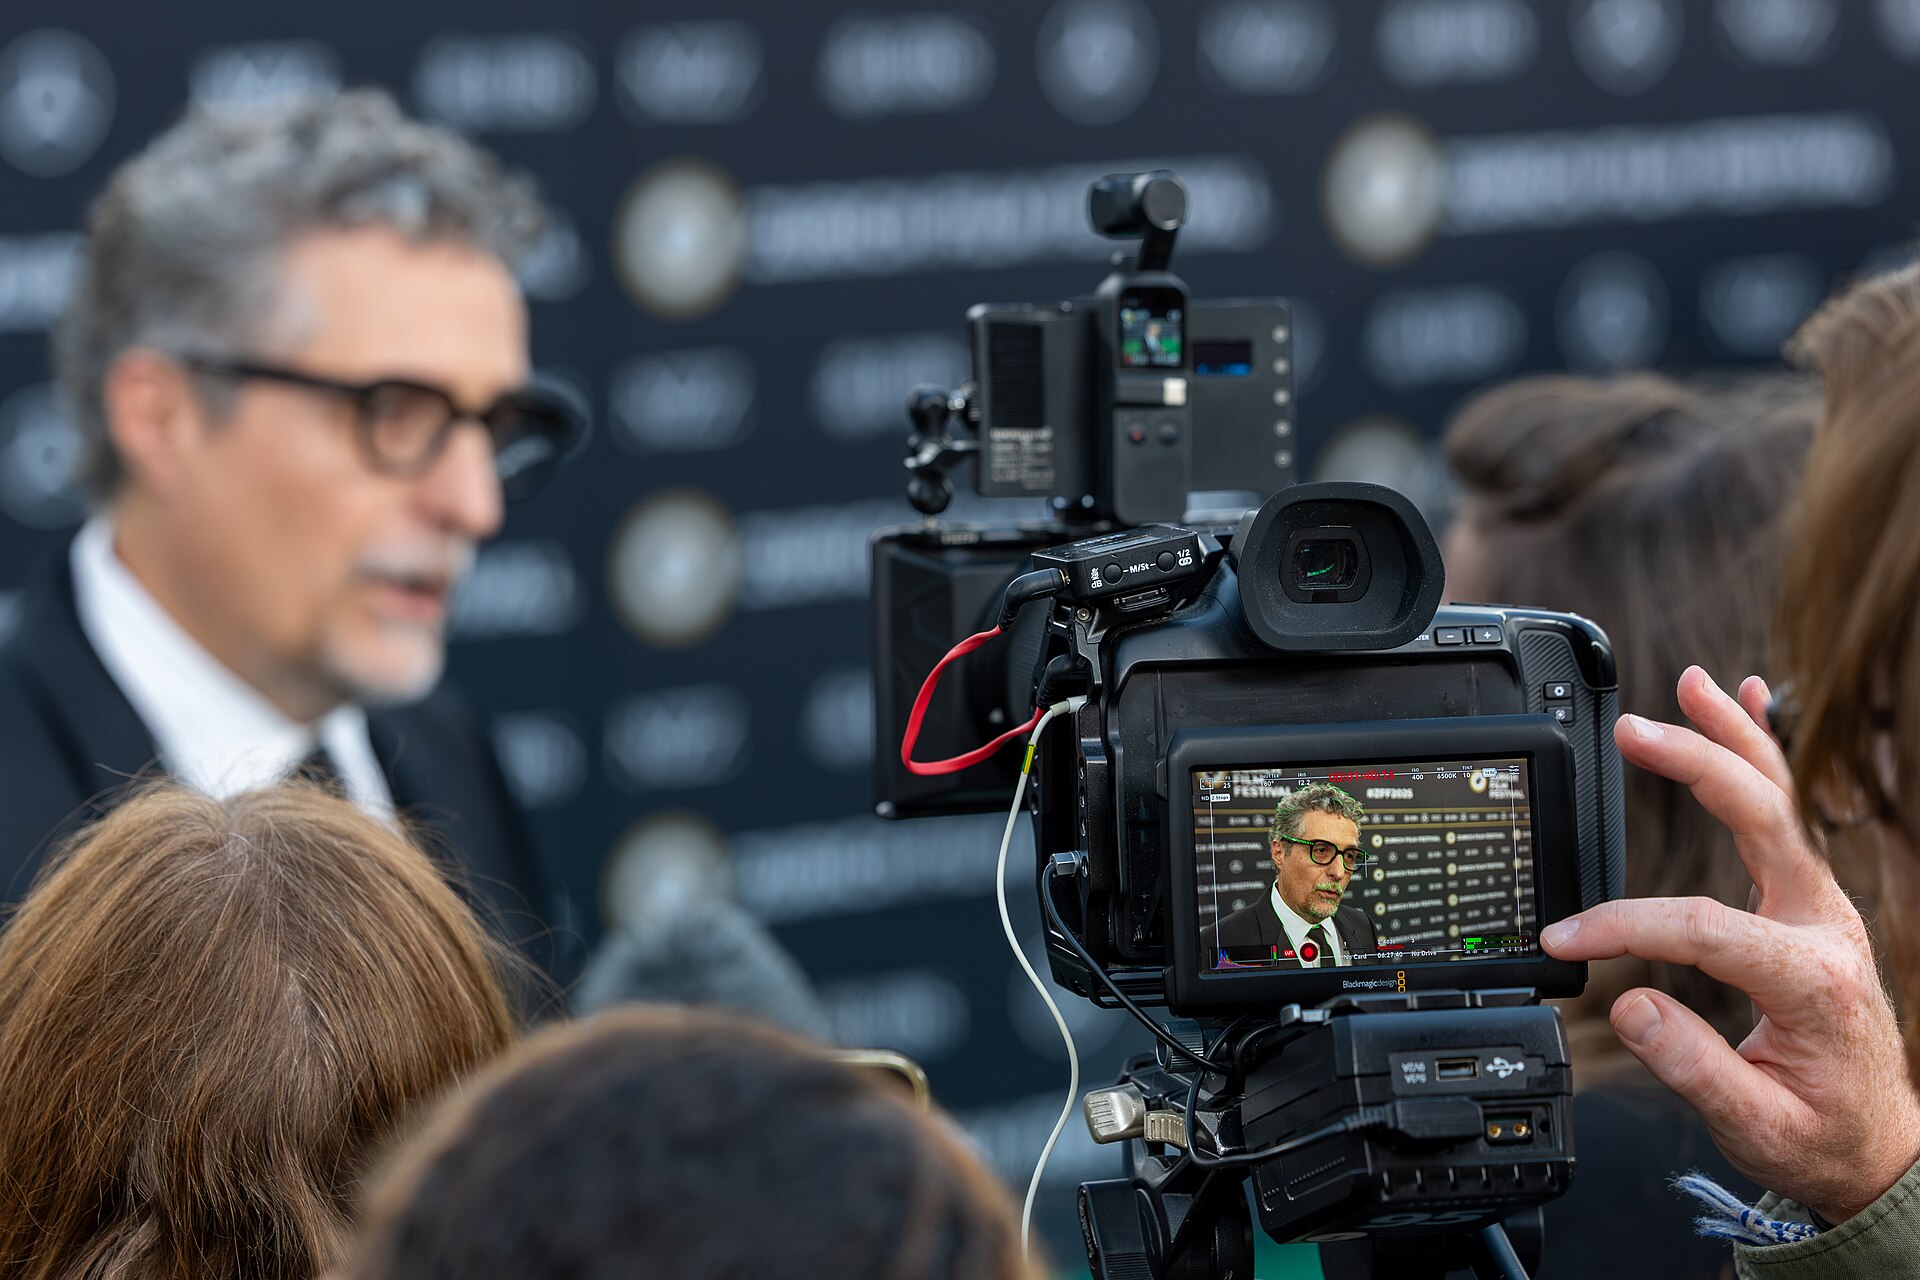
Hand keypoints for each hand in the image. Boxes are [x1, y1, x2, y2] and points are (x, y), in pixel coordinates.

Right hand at [1541, 666, 1919, 1222]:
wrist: (1880, 1145)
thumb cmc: (1820, 1135)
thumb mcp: (1755, 1126)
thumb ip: (1690, 1066)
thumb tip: (1629, 1000)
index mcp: (1810, 978)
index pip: (1702, 926)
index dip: (1623, 924)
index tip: (1564, 937)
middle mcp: (1825, 926)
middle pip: (1762, 820)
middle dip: (1697, 765)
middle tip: (1633, 731)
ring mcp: (1824, 906)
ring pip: (1782, 799)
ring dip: (1737, 736)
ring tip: (1694, 683)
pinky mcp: (1812, 901)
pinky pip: (1790, 811)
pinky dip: (1768, 752)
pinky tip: (1751, 701)